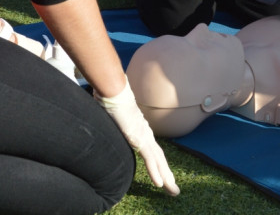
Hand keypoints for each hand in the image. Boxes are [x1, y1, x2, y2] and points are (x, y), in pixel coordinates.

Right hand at [96, 81, 179, 195]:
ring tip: (173, 191)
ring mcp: (144, 135)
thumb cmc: (110, 98)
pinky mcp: (139, 138)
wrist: (112, 89)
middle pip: (160, 157)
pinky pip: (150, 159)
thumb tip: (105, 119)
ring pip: (158, 161)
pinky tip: (160, 184)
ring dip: (166, 177)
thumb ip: (112, 121)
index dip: (158, 163)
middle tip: (174, 189)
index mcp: (140, 128)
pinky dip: (155, 172)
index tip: (163, 174)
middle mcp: (145, 133)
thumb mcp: (111, 115)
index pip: (152, 150)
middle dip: (167, 174)